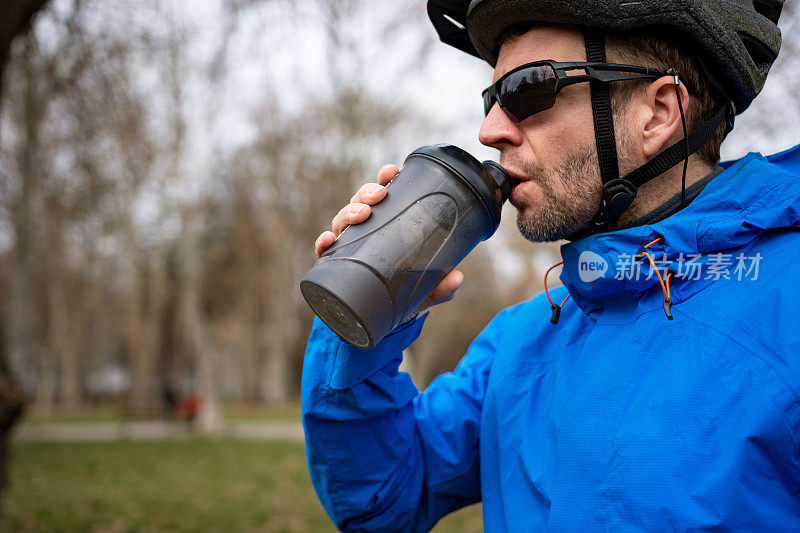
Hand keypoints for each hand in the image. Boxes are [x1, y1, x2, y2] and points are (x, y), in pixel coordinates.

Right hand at [313, 164, 463, 314]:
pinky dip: (323, 243)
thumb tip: (457, 277)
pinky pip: (324, 251)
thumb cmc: (404, 292)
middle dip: (366, 193)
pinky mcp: (334, 264)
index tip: (391, 172)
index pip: (384, 194)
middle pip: (360, 202)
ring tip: (361, 215)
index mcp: (387, 224)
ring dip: (348, 212)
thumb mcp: (426, 288)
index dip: (385, 178)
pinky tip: (327, 241)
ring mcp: (349, 245)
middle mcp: (366, 230)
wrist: (382, 319)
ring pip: (342, 220)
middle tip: (378, 196)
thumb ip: (442, 285)